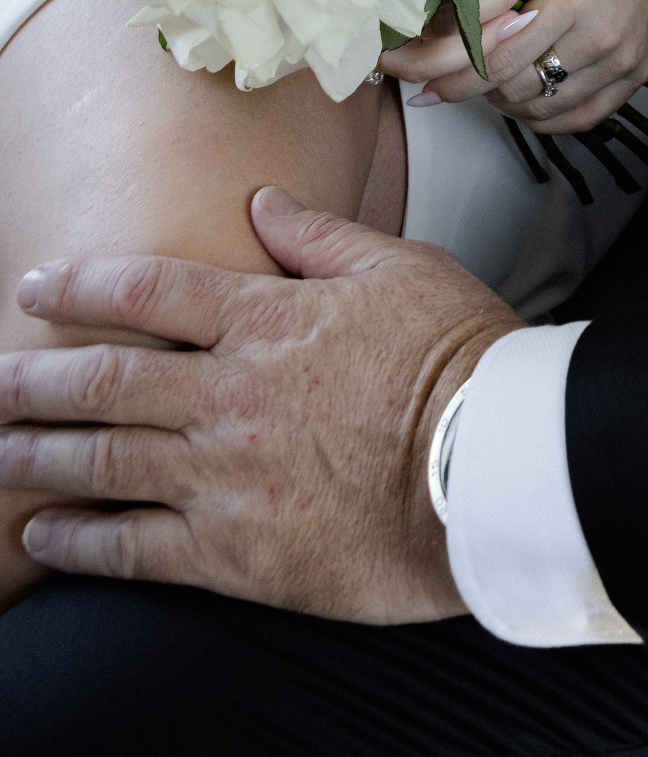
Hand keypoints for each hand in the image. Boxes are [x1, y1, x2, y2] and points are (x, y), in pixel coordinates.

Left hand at [0, 189, 519, 618]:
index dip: (83, 286)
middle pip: (106, 381)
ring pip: (104, 462)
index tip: (38, 286)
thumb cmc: (461, 364)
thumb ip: (319, 237)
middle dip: (36, 379)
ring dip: (40, 455)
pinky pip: (137, 548)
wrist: (494, 467)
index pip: (149, 292)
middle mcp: (232, 394)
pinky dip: (83, 541)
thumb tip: (262, 204)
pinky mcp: (238, 552)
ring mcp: (227, 475)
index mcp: (269, 320)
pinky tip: (49, 532)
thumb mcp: (400, 267)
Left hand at [382, 0, 647, 134]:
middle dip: (479, 92)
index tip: (429, 90)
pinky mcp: (637, 75)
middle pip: (521, 90)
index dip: (459, 80)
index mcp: (570, 0)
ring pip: (549, 108)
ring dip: (512, 106)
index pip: (502, 60)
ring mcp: (621, 61)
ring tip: (492, 89)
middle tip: (456, 83)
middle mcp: (598, 38)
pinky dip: (550, 118)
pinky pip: (585, 117)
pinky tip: (529, 105)